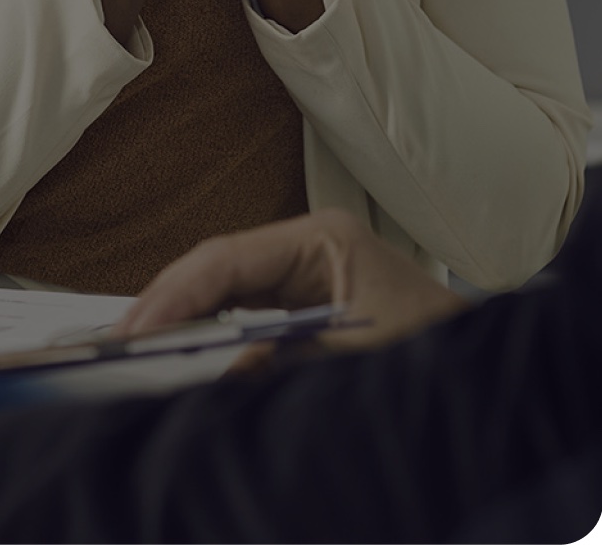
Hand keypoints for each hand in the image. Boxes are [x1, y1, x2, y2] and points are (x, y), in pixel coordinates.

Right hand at [113, 209, 468, 353]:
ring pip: (222, 289)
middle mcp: (305, 245)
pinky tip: (180, 353)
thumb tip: (214, 375)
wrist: (494, 366)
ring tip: (136, 349)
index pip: (227, 257)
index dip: (176, 293)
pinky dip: (210, 335)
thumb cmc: (440, 350)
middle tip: (120, 343)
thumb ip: (282, 363)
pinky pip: (241, 312)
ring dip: (183, 320)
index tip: (137, 330)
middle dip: (167, 303)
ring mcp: (302, 271)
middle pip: (215, 268)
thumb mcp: (357, 361)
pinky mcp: (302, 301)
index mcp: (322, 238)